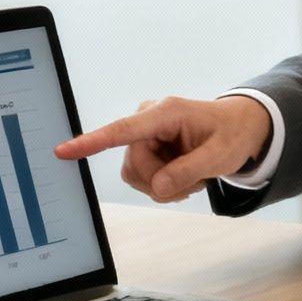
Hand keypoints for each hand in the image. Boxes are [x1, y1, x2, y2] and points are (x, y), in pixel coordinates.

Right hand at [54, 96, 271, 202]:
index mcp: (165, 112)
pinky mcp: (144, 147)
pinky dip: (164, 185)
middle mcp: (148, 120)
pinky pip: (141, 179)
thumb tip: (158, 187)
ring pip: (136, 175)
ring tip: (192, 175)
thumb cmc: (232, 135)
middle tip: (195, 178)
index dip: (92, 142)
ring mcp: (144, 135)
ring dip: (165, 185)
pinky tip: (183, 175)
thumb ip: (188, 171)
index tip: (63, 151)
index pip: (122, 130)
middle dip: (164, 180)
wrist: (238, 130)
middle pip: (134, 164)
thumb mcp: (221, 156)